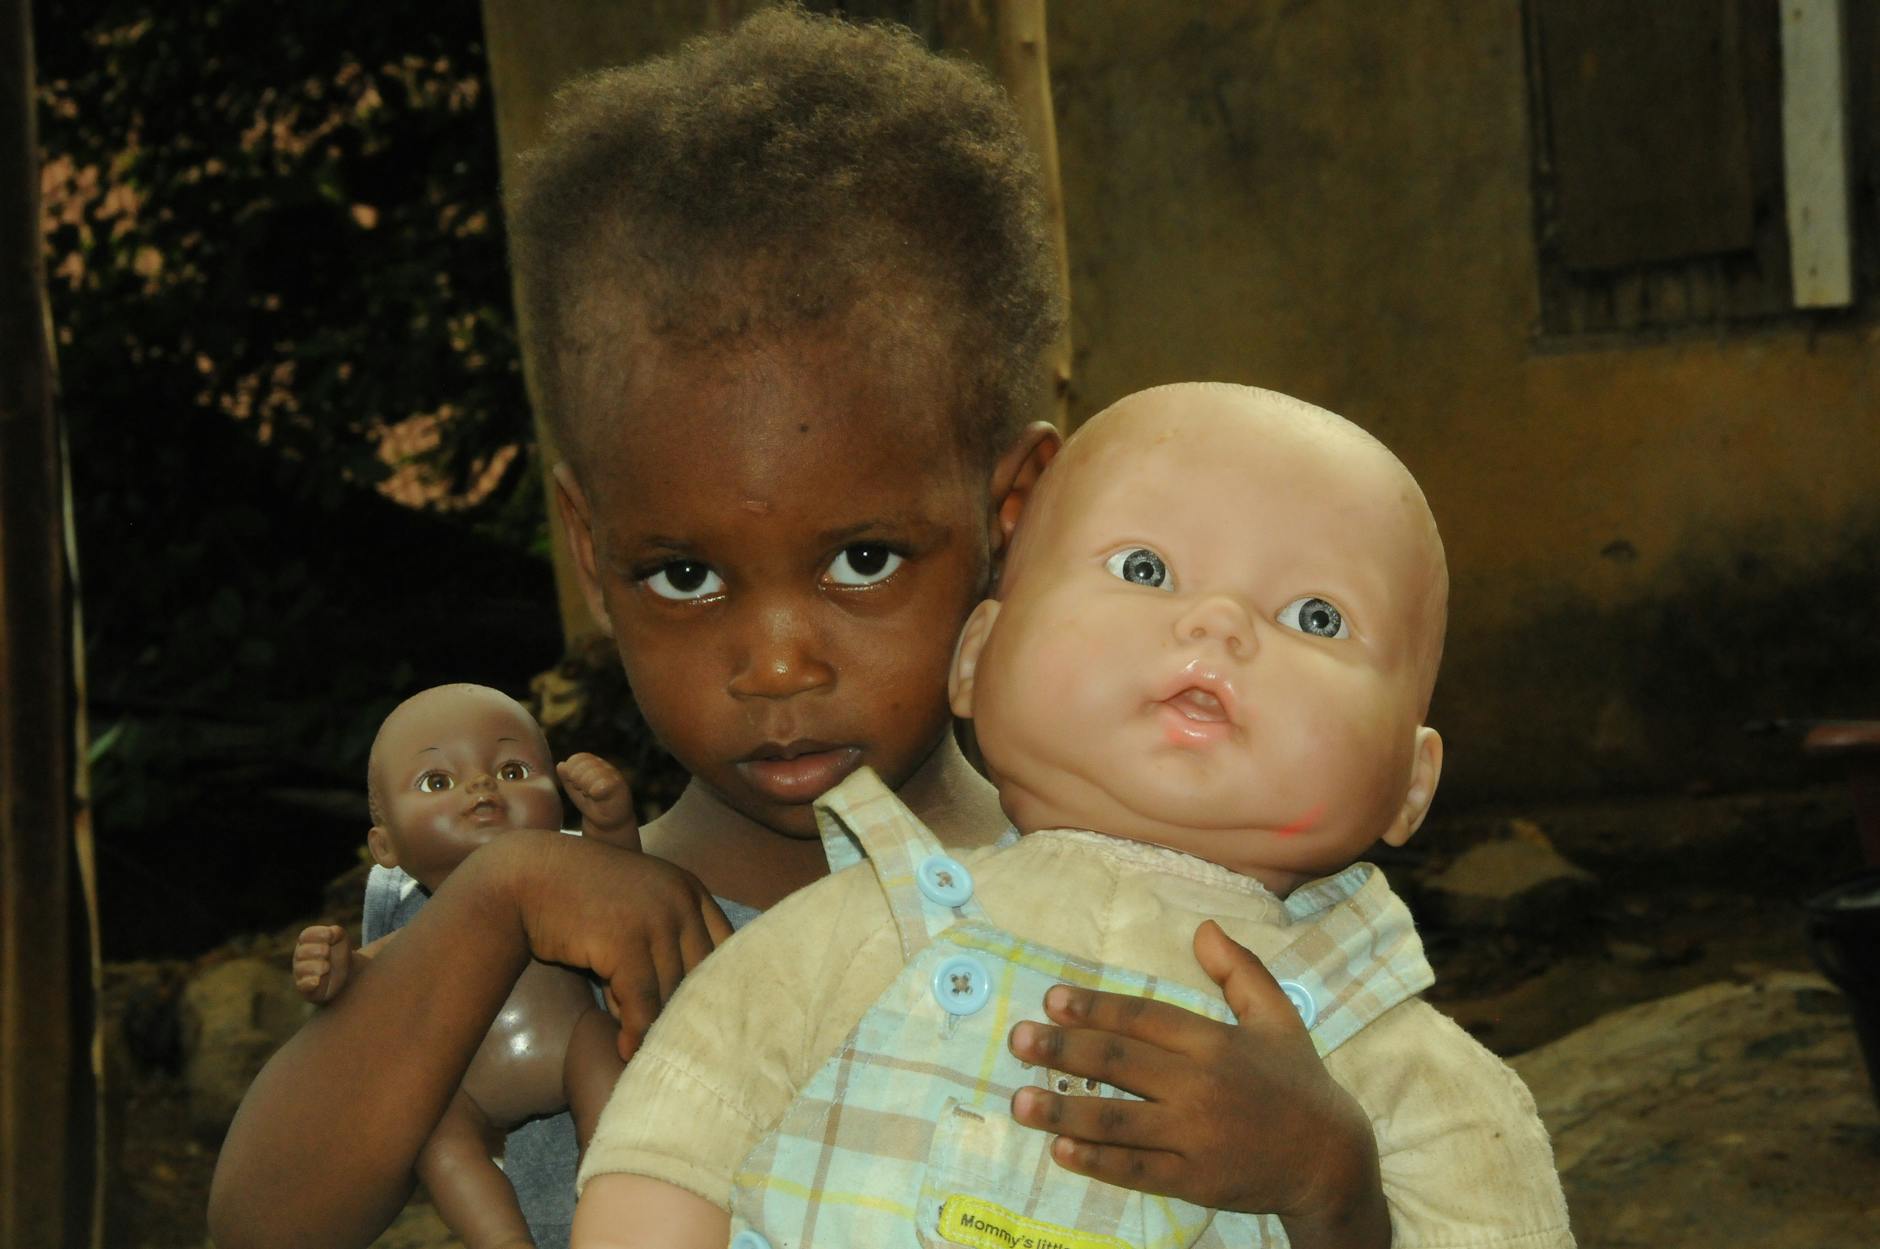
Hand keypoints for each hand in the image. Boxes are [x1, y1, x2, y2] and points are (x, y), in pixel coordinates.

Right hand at [292, 923, 351, 1003]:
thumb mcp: (341, 939)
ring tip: (327, 967)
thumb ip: (337, 933)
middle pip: (302, 952)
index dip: (318, 934)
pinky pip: (302, 986)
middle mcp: (300, 957)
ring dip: (315, 966)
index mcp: (306, 942)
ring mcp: (301, 973)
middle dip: (316, 950)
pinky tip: (317, 981)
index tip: (330, 935)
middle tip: (327, 951)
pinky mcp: (307, 988)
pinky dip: (309, 983)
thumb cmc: (339, 954)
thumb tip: (331, 933)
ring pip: (301, 969)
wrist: (346, 976)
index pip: (306, 936)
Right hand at [488, 832, 734, 1060]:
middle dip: (685, 1013)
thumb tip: (686, 1004)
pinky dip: (636, 1031)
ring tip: (641, 1049)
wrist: (527, 877)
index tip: (708, 1019)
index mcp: (690, 889)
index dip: (719, 987)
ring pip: (672, 993)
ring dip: (654, 1024)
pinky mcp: (627, 941)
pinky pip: (643, 1002)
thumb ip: (666, 942)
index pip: (727, 948)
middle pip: (703, 975)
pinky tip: (625, 1050)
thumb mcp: (637, 906)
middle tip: (677, 1049)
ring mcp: (656, 919)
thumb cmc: (579, 898)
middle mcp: (681, 900)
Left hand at [558, 752, 640, 849]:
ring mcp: (613, 775)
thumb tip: (561, 765)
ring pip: (592, 774)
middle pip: (583, 765)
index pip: (577, 759)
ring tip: (589, 795)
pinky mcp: (619, 787)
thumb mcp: (574, 789)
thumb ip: (566, 776)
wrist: (608, 821)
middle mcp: (604, 766)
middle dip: (577, 780)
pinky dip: (595, 791)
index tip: (574, 784)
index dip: (571, 772)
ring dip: (586, 787)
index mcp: (592, 763)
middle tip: (583, 792)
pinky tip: (595, 797)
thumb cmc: (591, 803)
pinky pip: (603, 784)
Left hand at [1007, 921, 1386, 1244]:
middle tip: (1019, 1041)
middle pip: (1120, 1064)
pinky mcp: (1195, 1181)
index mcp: (1215, 1043)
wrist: (1330, 1161)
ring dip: (1064, 1111)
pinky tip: (1060, 1152)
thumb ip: (1240, 971)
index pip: (1143, 1019)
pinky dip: (1097, 1162)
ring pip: (1118, 1120)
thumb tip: (1203, 928)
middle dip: (1063, 1051)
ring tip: (1020, 1100)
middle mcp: (1201, 1087)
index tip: (1053, 1000)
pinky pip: (1137, 1169)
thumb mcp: (1278, 1017)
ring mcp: (1196, 1138)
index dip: (1095, 1008)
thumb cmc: (1298, 1083)